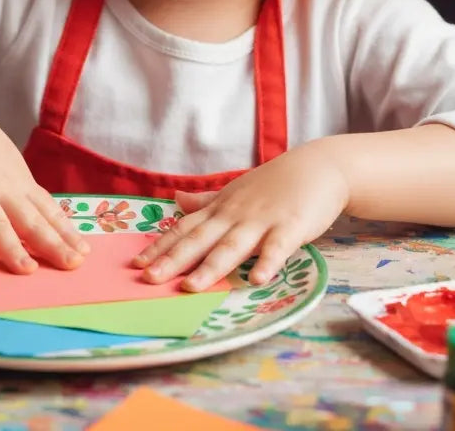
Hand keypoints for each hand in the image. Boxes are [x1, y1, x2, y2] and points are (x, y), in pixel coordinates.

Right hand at [0, 77, 88, 274]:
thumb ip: (17, 184)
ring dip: (11, 247)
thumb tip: (38, 209)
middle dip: (52, 243)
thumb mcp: (3, 156)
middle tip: (72, 264)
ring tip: (26, 269)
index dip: (65, 231)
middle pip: (30, 219)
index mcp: (16, 178)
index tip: (84, 251)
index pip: (47, 209)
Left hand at [132, 144, 348, 290]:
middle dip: (173, 260)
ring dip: (211, 267)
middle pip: (200, 240)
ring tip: (190, 287)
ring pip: (232, 246)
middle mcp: (235, 215)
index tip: (137, 264)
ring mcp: (262, 221)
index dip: (161, 246)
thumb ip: (206, 200)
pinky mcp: (290, 228)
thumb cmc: (275, 183)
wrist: (318, 167)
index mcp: (221, 209)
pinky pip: (277, 248)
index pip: (184, 229)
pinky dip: (266, 263)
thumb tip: (175, 200)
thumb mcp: (235, 190)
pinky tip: (256, 280)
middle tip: (149, 279)